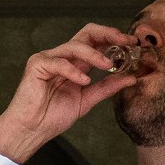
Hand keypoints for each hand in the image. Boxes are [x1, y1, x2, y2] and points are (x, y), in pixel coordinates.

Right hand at [0, 24, 139, 163]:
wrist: (31, 130)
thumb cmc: (52, 116)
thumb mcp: (87, 100)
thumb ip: (107, 88)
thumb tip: (131, 78)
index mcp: (75, 63)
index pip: (96, 41)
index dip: (114, 39)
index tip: (133, 44)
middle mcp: (63, 56)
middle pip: (87, 33)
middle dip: (108, 34)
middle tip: (125, 42)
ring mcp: (49, 58)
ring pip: (75, 46)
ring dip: (94, 54)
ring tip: (108, 66)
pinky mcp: (37, 65)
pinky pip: (59, 62)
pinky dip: (73, 71)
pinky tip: (84, 81)